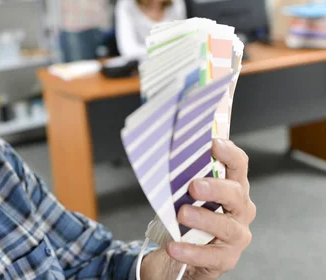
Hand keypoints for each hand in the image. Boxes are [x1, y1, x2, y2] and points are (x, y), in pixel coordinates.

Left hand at [142, 139, 255, 278]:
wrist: (181, 253)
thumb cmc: (186, 217)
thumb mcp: (184, 194)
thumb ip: (182, 177)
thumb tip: (163, 156)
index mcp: (232, 187)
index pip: (238, 166)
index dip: (229, 153)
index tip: (213, 144)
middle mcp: (240, 210)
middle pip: (236, 194)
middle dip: (215, 188)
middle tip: (193, 186)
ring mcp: (236, 235)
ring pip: (227, 226)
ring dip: (204, 218)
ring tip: (182, 214)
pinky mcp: (226, 258)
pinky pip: (211, 256)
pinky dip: (191, 251)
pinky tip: (174, 247)